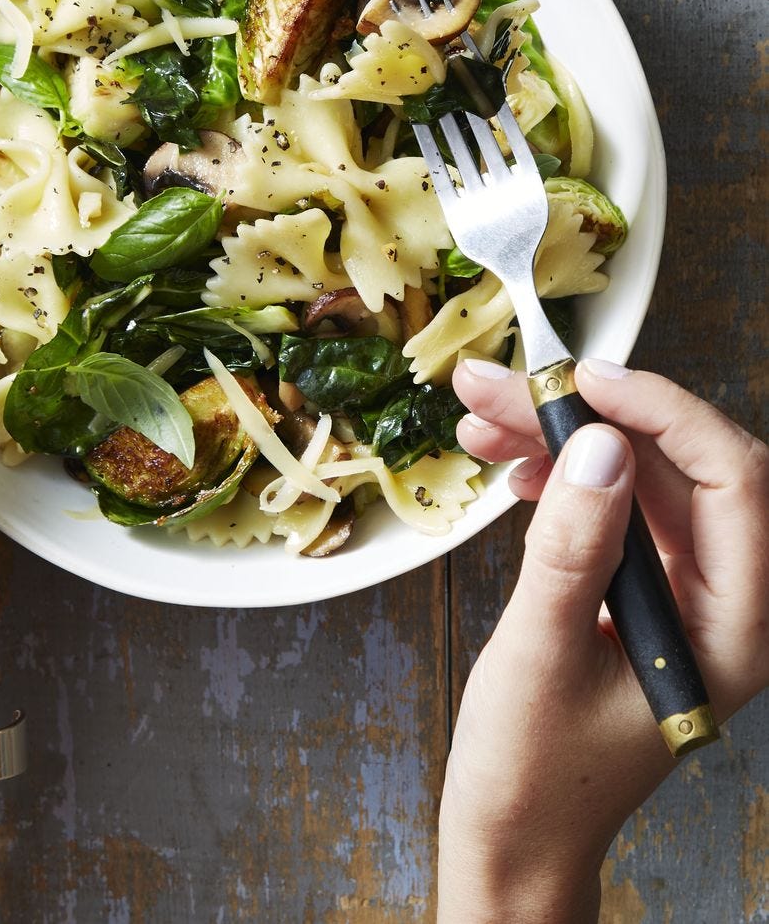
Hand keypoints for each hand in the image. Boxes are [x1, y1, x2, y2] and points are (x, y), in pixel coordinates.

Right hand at [436, 357, 768, 923]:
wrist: (513, 838)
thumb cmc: (532, 774)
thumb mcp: (541, 651)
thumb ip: (576, 546)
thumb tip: (599, 444)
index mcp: (732, 628)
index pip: (735, 482)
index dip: (666, 414)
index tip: (587, 380)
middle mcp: (722, 603)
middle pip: (676, 469)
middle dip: (590, 416)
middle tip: (506, 388)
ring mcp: (682, 597)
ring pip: (638, 481)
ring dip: (563, 440)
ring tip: (484, 417)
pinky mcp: (642, 594)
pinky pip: (613, 510)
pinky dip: (562, 479)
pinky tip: (510, 472)